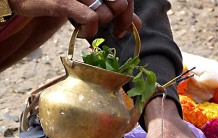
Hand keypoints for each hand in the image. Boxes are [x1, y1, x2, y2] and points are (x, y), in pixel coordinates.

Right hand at [8, 0, 140, 37]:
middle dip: (118, 21)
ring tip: (88, 29)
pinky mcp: (61, 0)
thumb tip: (137, 26)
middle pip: (119, 3)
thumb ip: (115, 11)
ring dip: (99, 27)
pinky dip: (90, 29)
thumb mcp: (91, 3)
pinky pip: (89, 17)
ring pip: (104, 12)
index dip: (129, 13)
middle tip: (113, 31)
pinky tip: (82, 33)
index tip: (123, 28)